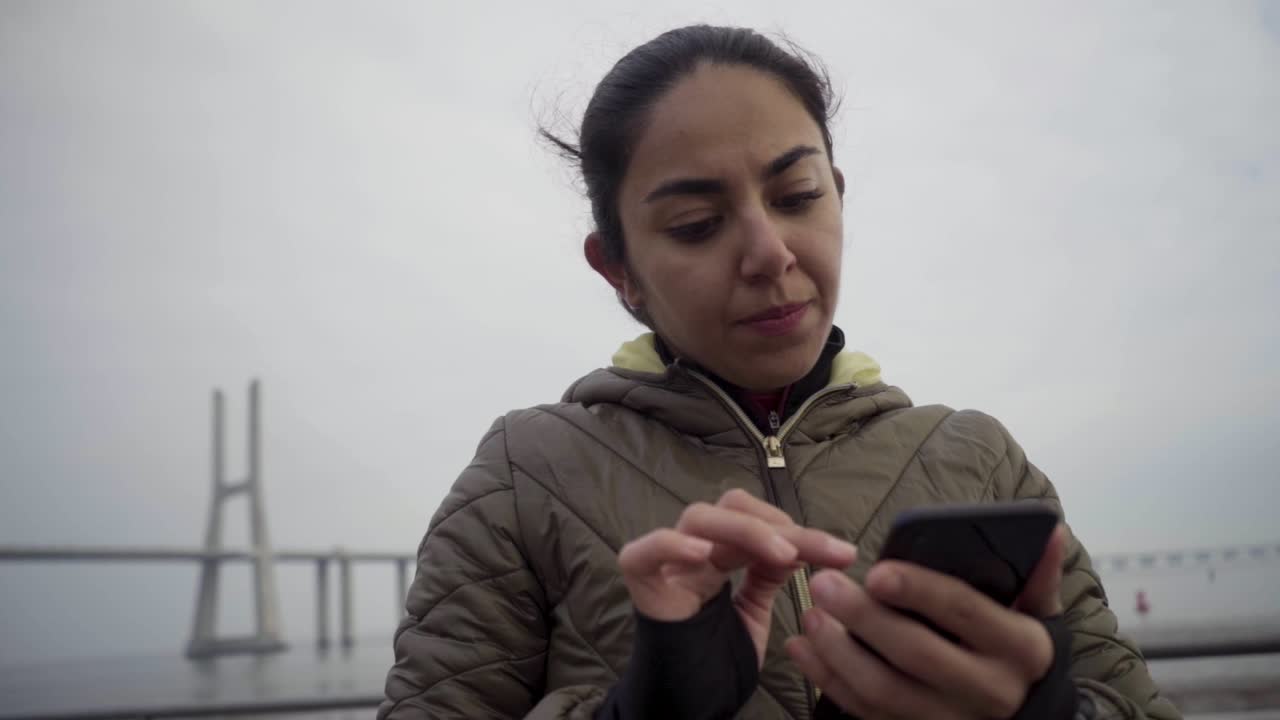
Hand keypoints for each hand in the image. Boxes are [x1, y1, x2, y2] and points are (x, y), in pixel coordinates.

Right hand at [619, 488, 857, 667]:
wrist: (684, 706)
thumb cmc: (715, 663)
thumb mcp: (753, 613)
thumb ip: (767, 576)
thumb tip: (797, 544)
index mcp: (721, 556)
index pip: (760, 521)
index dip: (800, 530)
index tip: (841, 553)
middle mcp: (694, 551)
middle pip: (732, 508)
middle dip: (780, 525)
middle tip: (820, 551)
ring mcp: (666, 563)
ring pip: (699, 518)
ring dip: (747, 530)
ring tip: (783, 555)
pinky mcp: (640, 583)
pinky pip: (645, 551)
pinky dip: (672, 544)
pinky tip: (704, 554)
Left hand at [786, 524, 1067, 718]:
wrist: (1025, 714)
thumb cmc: (1017, 648)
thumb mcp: (1038, 613)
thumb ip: (1038, 573)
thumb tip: (1048, 528)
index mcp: (1020, 648)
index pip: (964, 612)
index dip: (919, 590)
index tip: (876, 570)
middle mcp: (989, 690)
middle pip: (916, 654)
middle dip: (864, 618)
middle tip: (823, 585)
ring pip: (884, 691)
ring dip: (838, 653)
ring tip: (809, 615)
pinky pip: (866, 713)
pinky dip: (829, 682)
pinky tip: (803, 650)